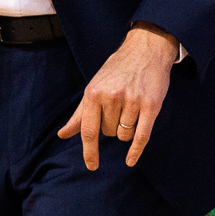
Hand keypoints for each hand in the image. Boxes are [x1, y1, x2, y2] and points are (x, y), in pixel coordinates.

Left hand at [59, 24, 177, 167]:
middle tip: (119, 106)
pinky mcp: (151, 105)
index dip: (89, 151)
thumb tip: (62, 135)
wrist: (145, 50)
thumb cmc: (116, 70)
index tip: (92, 166)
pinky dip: (135, 151)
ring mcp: (132, 101)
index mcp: (93, 93)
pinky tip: (130, 161)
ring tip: (130, 108)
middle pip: (109, 133)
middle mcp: (111, 98)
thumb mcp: (94, 87)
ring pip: (125, 135)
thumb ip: (80, 114)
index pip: (88, 130)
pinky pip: (142, 136)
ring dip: (126, 129)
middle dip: (112, 126)